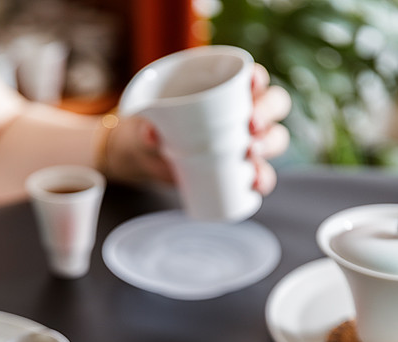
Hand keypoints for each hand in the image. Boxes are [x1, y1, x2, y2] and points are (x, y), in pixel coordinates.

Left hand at [104, 62, 290, 192]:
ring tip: (251, 156)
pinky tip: (255, 184)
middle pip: (274, 105)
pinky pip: (263, 174)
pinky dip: (262, 180)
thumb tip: (151, 134)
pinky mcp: (241, 170)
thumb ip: (147, 126)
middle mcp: (245, 112)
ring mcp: (247, 141)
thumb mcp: (146, 123)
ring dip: (269, 146)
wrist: (146, 159)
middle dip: (267, 114)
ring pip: (275, 138)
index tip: (250, 84)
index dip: (258, 78)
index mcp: (228, 88)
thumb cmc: (153, 127)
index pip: (254, 77)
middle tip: (250, 127)